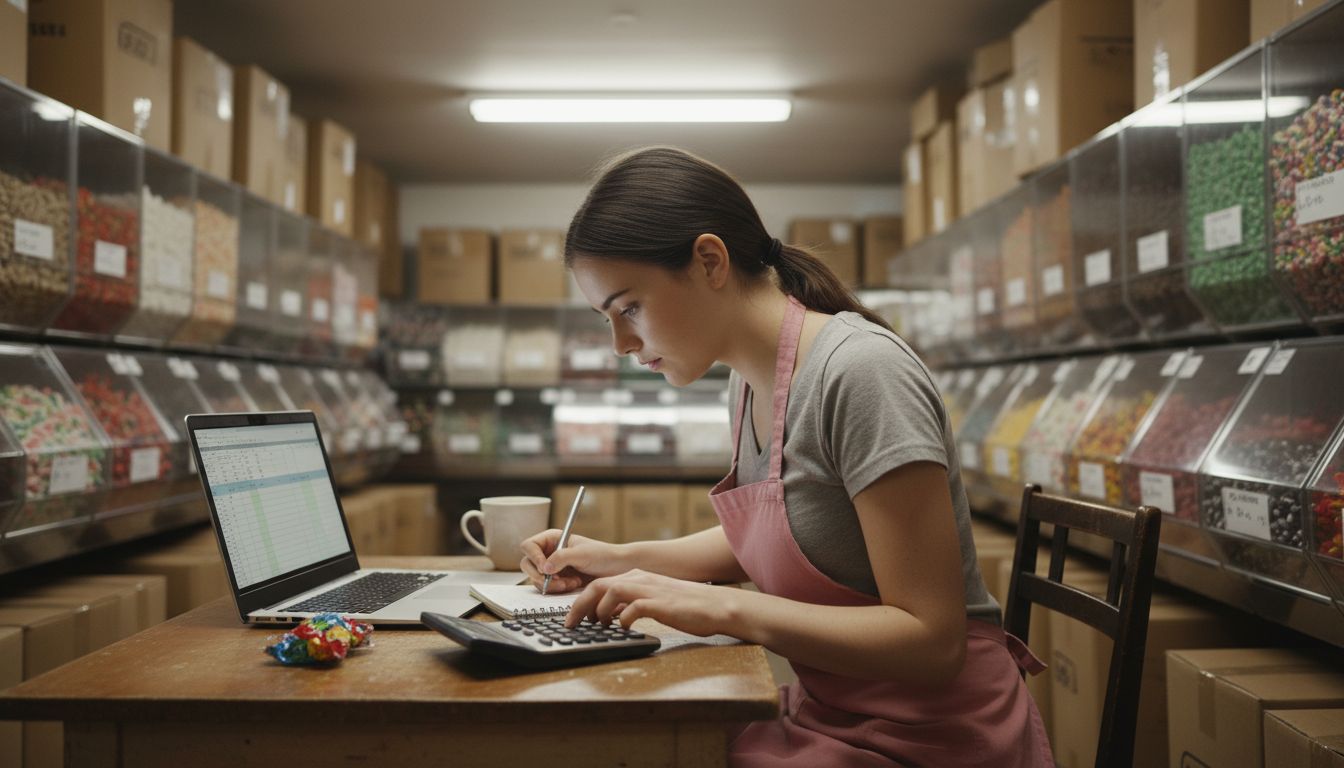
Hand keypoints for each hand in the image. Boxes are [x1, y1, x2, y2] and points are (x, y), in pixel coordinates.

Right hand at [519, 529, 629, 593]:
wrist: (616, 569)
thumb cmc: (602, 555)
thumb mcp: (582, 554)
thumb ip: (562, 558)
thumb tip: (545, 568)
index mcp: (552, 539)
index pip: (529, 546)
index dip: (534, 557)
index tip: (546, 568)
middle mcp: (548, 552)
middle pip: (528, 564)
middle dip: (541, 576)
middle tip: (557, 581)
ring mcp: (552, 568)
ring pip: (536, 579)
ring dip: (552, 584)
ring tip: (572, 582)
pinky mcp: (557, 581)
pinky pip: (547, 588)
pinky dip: (557, 589)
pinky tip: (573, 585)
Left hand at [564, 569, 735, 637]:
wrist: (716, 606)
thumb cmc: (688, 607)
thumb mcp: (654, 601)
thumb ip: (633, 604)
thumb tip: (612, 617)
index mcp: (638, 578)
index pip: (600, 584)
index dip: (581, 601)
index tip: (572, 618)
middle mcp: (641, 580)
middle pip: (598, 586)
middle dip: (580, 605)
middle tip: (571, 624)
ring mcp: (650, 590)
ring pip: (611, 591)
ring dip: (599, 611)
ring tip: (597, 626)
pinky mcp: (660, 603)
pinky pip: (632, 608)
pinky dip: (622, 619)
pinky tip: (623, 628)